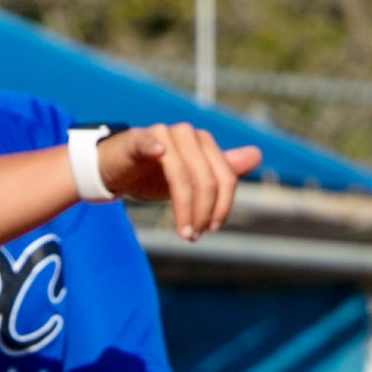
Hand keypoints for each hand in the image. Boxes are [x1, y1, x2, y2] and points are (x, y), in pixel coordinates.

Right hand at [93, 122, 259, 240]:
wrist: (114, 168)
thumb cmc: (154, 174)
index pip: (226, 177)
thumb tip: (256, 155)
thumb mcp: (192, 178)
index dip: (223, 206)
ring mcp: (161, 134)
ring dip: (183, 207)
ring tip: (182, 232)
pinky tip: (157, 154)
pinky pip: (147, 141)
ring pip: (181, 174)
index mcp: (204, 143)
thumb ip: (222, 170)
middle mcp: (187, 135)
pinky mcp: (136, 138)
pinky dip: (153, 147)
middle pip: (206, 179)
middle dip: (202, 212)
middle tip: (193, 236)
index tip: (211, 228)